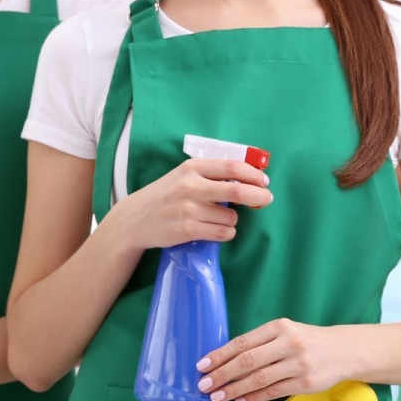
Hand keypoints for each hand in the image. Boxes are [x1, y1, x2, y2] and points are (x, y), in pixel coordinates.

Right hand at [101, 157, 271, 253]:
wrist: (134, 219)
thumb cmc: (165, 195)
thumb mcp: (184, 175)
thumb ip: (211, 174)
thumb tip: (249, 179)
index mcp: (192, 167)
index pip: (232, 167)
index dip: (253, 174)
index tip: (264, 181)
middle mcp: (191, 186)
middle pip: (237, 191)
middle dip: (258, 196)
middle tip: (266, 199)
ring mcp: (188, 209)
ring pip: (231, 217)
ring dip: (234, 220)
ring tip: (219, 219)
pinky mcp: (187, 229)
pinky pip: (222, 233)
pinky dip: (226, 233)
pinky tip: (216, 230)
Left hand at [195, 318, 355, 400]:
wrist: (344, 350)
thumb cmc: (307, 340)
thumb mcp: (286, 332)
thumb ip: (261, 342)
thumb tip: (226, 360)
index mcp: (279, 327)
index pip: (243, 342)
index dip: (220, 354)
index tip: (202, 365)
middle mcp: (288, 343)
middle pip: (247, 361)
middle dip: (222, 374)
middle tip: (204, 385)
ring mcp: (297, 364)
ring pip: (258, 379)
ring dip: (234, 389)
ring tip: (218, 397)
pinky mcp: (305, 383)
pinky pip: (273, 392)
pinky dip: (254, 397)